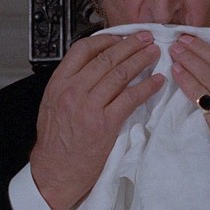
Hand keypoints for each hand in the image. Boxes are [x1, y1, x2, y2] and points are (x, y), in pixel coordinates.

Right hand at [30, 31, 163, 209]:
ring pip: (120, 74)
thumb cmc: (55, 143)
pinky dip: (147, 87)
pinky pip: (130, 98)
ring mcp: (89, 107)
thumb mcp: (52, 104)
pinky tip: (157, 81)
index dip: (106, 39)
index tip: (120, 37)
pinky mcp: (105, 124)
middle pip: (106, 58)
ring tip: (154, 53)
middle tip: (145, 38)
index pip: (82, 49)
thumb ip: (70, 83)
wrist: (54, 173)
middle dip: (130, 45)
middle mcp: (73, 91)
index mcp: (59, 83)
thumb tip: (93, 66)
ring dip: (141, 60)